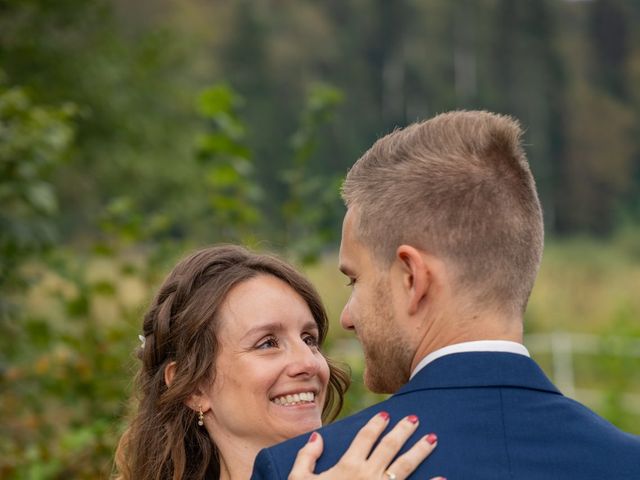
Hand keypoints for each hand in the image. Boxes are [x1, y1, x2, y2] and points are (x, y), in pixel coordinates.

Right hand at [288, 412, 443, 479]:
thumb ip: (307, 457)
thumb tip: (318, 436)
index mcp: (347, 467)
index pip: (364, 438)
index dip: (375, 425)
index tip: (385, 415)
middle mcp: (368, 475)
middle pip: (389, 447)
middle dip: (403, 431)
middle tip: (415, 419)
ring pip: (405, 466)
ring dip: (419, 451)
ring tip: (432, 439)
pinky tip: (443, 478)